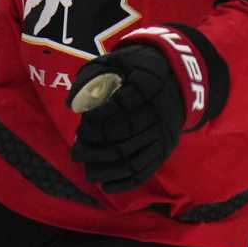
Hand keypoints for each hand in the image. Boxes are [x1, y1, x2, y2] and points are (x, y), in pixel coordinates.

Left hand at [67, 23, 219, 192]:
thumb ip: (91, 77)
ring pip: (133, 157)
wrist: (178, 75)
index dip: (98, 118)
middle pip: (124, 135)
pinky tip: (106, 186)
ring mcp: (163, 134)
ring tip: (86, 171)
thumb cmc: (137, 67)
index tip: (83, 123)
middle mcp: (159, 112)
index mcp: (148, 84)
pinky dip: (124, 181)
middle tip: (75, 152)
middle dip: (95, 147)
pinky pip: (146, 170)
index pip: (119, 107)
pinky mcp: (166, 148)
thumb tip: (70, 104)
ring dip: (106, 168)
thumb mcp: (116, 60)